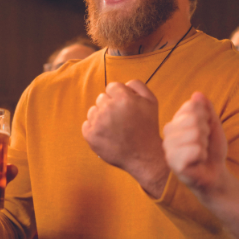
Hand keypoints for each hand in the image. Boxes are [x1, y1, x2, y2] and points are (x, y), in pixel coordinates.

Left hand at [81, 80, 168, 196]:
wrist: (143, 156)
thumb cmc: (147, 128)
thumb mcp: (151, 101)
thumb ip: (137, 85)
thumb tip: (123, 83)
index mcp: (123, 98)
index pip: (112, 87)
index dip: (119, 96)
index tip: (125, 107)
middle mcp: (108, 108)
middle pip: (101, 98)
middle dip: (110, 106)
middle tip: (121, 120)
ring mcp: (98, 122)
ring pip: (93, 111)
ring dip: (101, 117)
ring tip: (114, 128)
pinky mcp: (90, 135)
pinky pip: (87, 124)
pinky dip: (94, 129)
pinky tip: (107, 135)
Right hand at [163, 92, 231, 197]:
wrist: (215, 173)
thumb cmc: (211, 149)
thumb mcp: (212, 124)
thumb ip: (206, 109)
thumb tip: (197, 94)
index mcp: (174, 122)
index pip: (191, 106)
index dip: (205, 118)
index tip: (204, 131)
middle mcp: (167, 134)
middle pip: (193, 119)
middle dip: (205, 132)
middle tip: (203, 144)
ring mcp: (168, 149)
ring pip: (194, 133)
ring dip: (204, 144)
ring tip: (200, 152)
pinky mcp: (174, 163)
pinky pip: (195, 149)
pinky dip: (202, 155)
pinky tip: (198, 161)